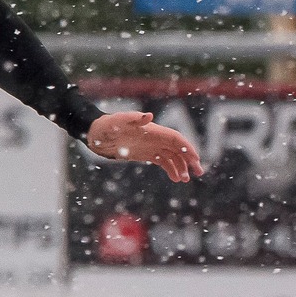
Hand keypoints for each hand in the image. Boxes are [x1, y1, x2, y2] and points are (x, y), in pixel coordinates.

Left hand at [86, 110, 203, 182]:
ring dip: (181, 167)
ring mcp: (152, 145)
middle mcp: (155, 137)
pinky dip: (171, 169)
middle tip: (199, 173)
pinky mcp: (146, 153)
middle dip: (190, 159)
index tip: (195, 160)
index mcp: (152, 130)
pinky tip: (176, 179)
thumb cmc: (105, 127)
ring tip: (185, 180)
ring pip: (173, 156)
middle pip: (178, 148)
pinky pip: (163, 161)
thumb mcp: (116, 123)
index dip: (187, 148)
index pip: (175, 139)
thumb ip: (132, 119)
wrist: (95, 134)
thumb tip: (149, 116)